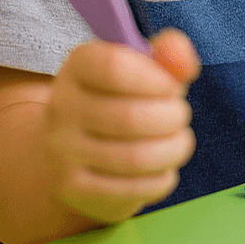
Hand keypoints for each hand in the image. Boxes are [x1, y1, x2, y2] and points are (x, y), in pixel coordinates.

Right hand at [43, 28, 199, 223]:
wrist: (84, 143)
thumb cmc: (128, 94)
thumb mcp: (148, 65)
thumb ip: (170, 53)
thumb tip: (182, 63)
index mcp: (80, 64)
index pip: (114, 67)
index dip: (157, 79)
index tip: (173, 86)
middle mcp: (62, 106)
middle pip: (130, 117)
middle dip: (173, 117)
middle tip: (180, 115)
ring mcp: (62, 151)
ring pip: (134, 158)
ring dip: (174, 149)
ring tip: (180, 140)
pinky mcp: (71, 188)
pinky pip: (130, 189)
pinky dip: (162, 178)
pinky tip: (164, 167)